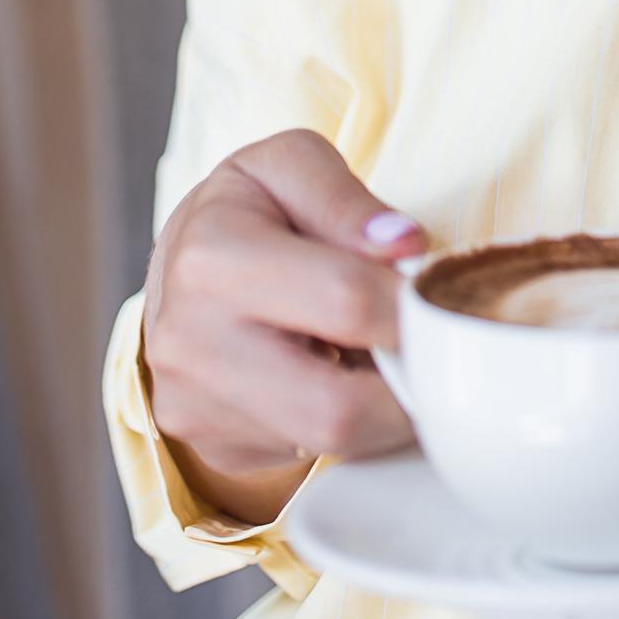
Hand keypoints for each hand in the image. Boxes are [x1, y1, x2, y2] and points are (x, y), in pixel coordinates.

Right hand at [143, 128, 427, 525]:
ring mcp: (195, 409)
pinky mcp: (213, 448)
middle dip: (409, 385)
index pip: (346, 301)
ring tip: (375, 347)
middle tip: (434, 347)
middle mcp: (190, 346)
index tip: (437, 295)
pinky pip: (308, 453)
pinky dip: (343, 419)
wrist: (180, 265)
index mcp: (212, 258)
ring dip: (379, 403)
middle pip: (340, 410)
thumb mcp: (291, 165)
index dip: (412, 303)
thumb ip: (348, 201)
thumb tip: (406, 249)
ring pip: (332, 441)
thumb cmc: (250, 208)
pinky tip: (334, 372)